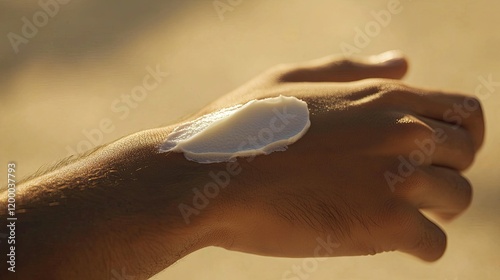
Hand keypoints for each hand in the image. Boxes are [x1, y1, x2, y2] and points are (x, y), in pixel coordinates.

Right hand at [194, 50, 483, 261]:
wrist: (210, 176)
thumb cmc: (243, 124)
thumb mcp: (293, 78)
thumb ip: (354, 70)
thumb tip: (404, 63)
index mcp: (384, 96)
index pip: (466, 111)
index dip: (460, 134)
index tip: (437, 153)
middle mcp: (402, 132)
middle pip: (466, 155)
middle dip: (446, 171)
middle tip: (415, 188)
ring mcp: (396, 178)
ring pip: (457, 199)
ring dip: (433, 211)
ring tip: (396, 213)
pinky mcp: (382, 224)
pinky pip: (433, 244)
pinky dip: (417, 246)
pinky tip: (384, 238)